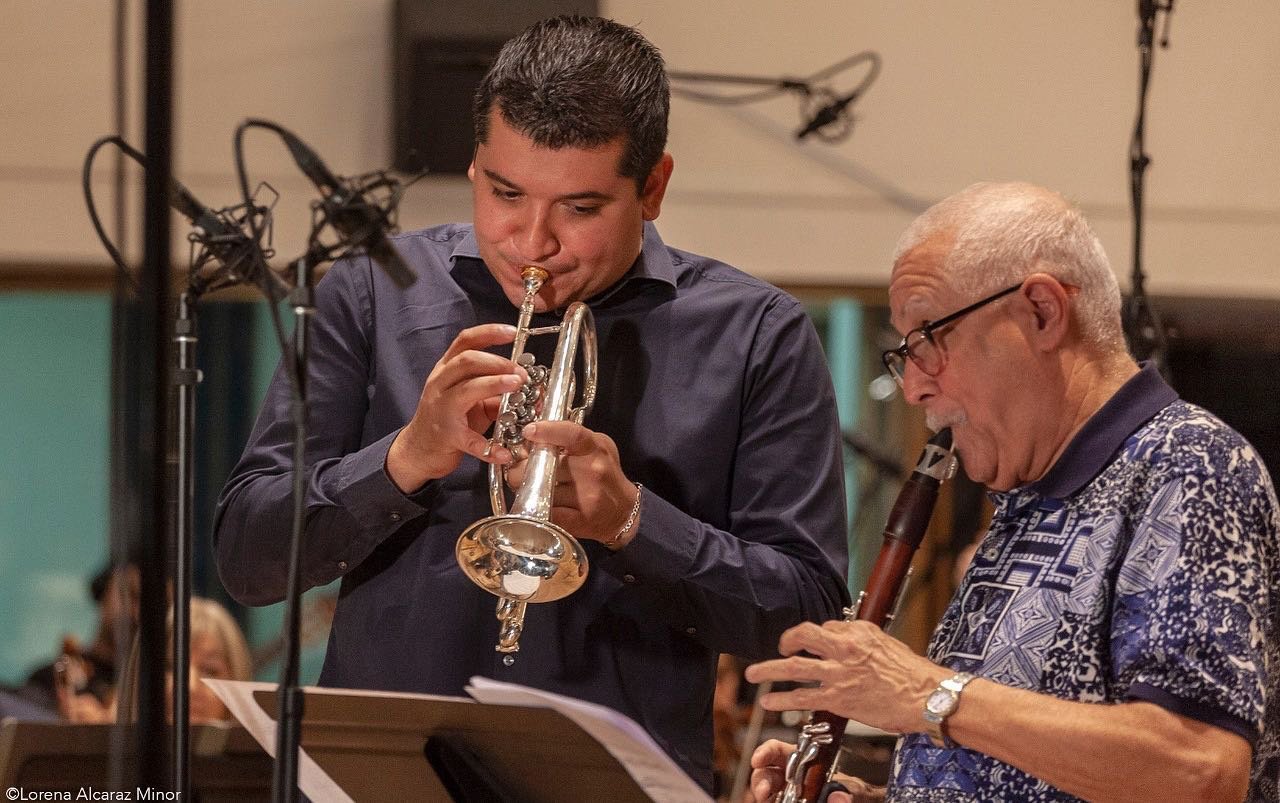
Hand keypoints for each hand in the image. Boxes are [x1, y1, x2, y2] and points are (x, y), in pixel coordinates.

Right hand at [387, 324, 525, 491]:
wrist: (418, 449)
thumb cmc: (448, 418)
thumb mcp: (470, 398)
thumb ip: (493, 389)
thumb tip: (524, 384)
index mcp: (447, 369)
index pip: (465, 341)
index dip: (489, 332)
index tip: (512, 332)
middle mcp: (440, 384)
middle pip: (466, 360)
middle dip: (497, 362)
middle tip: (520, 371)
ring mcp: (441, 408)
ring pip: (466, 390)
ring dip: (494, 384)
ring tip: (516, 386)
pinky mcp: (446, 436)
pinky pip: (469, 439)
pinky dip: (489, 447)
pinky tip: (504, 453)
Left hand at [504, 420, 638, 544]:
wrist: (624, 511)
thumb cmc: (606, 473)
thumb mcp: (595, 447)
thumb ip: (569, 438)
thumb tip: (532, 438)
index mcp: (595, 448)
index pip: (571, 434)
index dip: (548, 431)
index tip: (529, 431)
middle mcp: (593, 471)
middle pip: (545, 467)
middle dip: (521, 469)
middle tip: (518, 470)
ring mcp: (587, 497)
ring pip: (541, 491)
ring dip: (527, 490)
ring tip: (530, 488)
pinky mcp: (580, 520)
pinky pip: (547, 513)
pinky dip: (537, 509)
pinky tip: (539, 505)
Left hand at [744, 620, 947, 734]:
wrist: (927, 696)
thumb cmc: (913, 673)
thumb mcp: (887, 644)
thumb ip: (863, 641)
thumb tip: (848, 640)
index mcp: (858, 632)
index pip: (827, 627)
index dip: (818, 636)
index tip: (815, 645)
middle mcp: (844, 648)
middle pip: (803, 636)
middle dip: (785, 641)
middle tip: (779, 648)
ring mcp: (838, 673)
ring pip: (794, 667)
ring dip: (769, 670)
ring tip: (753, 674)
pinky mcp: (838, 698)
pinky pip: (802, 697)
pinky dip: (782, 700)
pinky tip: (769, 702)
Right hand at [744, 739, 881, 802]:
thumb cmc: (853, 793)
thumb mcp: (855, 789)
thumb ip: (849, 792)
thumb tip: (838, 798)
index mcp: (802, 762)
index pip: (777, 750)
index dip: (765, 752)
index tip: (757, 759)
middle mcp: (790, 778)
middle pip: (765, 774)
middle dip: (760, 780)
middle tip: (763, 791)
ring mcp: (787, 796)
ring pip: (765, 793)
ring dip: (762, 795)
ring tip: (766, 799)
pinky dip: (771, 802)